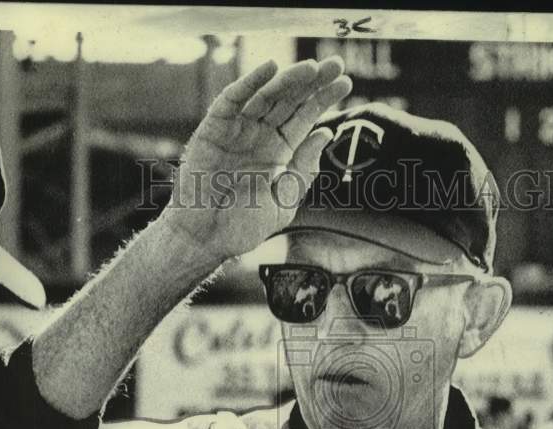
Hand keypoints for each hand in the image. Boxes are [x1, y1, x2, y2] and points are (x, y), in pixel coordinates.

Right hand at [163, 57, 352, 261]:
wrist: (207, 240)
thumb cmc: (242, 226)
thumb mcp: (285, 200)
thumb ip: (304, 169)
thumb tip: (325, 133)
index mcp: (278, 152)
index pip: (304, 118)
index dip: (323, 99)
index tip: (345, 83)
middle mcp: (259, 136)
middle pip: (289, 101)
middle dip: (312, 82)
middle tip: (334, 64)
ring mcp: (237, 131)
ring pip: (265, 97)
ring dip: (288, 80)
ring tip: (311, 68)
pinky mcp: (213, 129)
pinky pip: (232, 100)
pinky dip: (249, 83)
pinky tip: (270, 68)